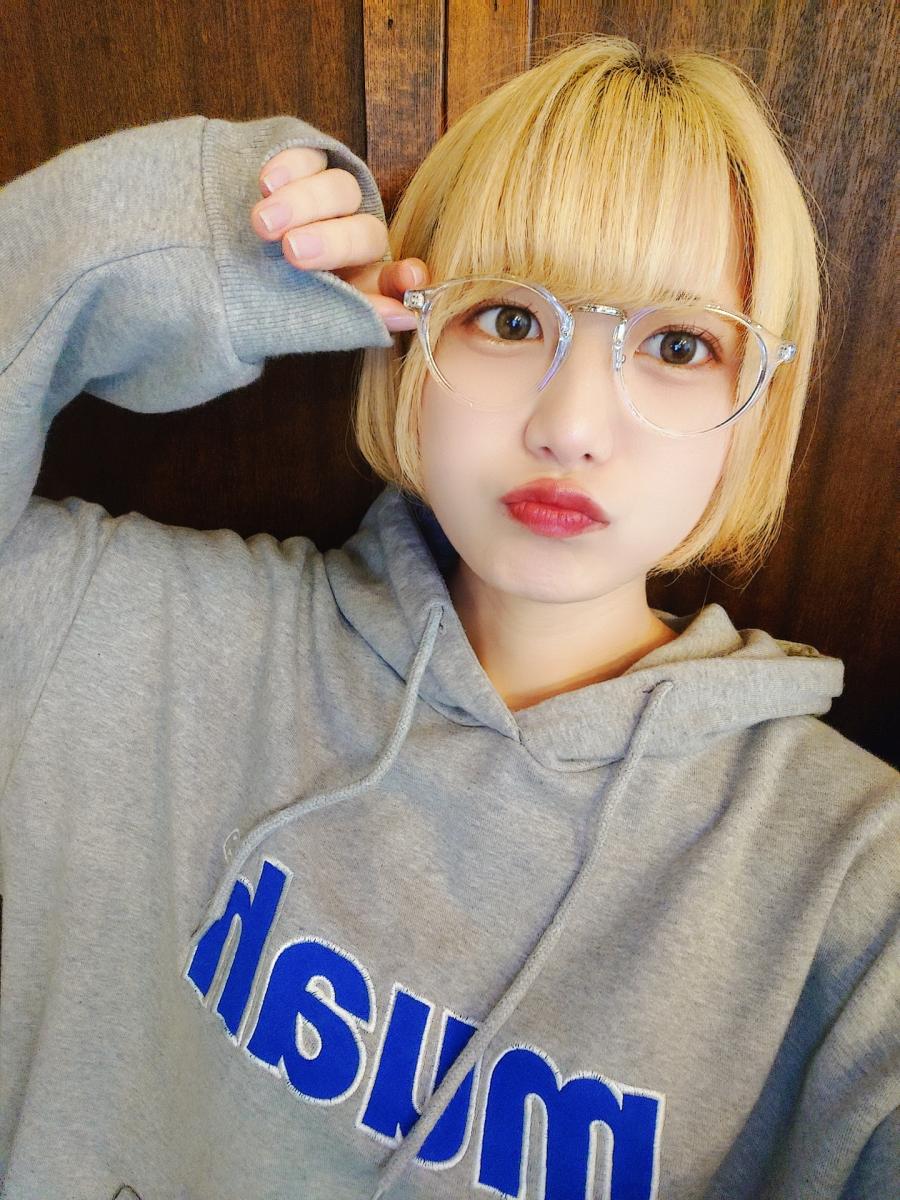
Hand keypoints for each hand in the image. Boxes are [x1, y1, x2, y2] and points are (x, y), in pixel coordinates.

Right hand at [250, 147, 428, 330]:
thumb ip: (341, 320)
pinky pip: (308, 156)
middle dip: (333, 243)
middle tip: (293, 252)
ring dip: (305, 204)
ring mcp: (328, 197)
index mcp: (356, 282)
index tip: (409, 278)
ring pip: (341, 190)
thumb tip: (405, 318)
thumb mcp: (289, 317)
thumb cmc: (247, 297)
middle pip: (365, 233)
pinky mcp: (303, 162)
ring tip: (263, 224)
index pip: (392, 279)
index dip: (400, 278)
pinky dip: (290, 168)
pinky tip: (266, 183)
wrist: (197, 256)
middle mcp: (350, 236)